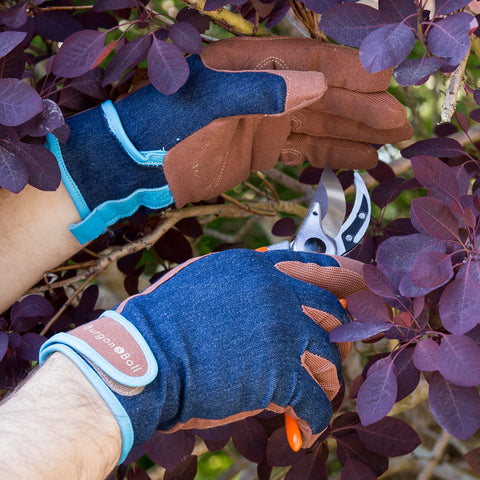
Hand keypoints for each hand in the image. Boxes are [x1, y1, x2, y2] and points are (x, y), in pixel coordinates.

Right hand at [39, 249, 366, 461]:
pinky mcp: (280, 375)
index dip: (348, 276)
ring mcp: (281, 332)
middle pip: (332, 313)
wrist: (140, 359)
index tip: (368, 284)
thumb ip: (242, 283)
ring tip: (315, 394)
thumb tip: (267, 291)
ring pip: (329, 357)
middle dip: (341, 335)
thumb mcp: (203, 283)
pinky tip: (304, 429)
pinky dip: (314, 418)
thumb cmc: (161, 323)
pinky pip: (314, 400)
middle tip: (338, 352)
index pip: (317, 266)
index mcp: (256, 268)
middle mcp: (275, 293)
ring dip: (327, 380)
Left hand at [47, 37, 410, 243]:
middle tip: (402, 126)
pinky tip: (356, 161)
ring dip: (355, 135)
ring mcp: (265, 122)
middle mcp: (265, 90)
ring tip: (390, 146)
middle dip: (364, 111)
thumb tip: (318, 84)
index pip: (314, 65)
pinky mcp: (260, 151)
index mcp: (253, 67)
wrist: (134, 169)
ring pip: (320, 126)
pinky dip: (331, 156)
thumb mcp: (207, 105)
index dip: (354, 74)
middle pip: (326, 97)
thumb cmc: (161, 130)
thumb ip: (261, 93)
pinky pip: (304, 151)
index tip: (390, 86)